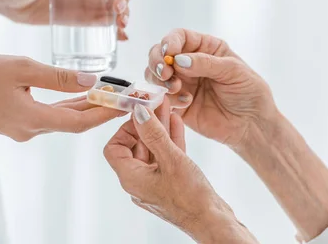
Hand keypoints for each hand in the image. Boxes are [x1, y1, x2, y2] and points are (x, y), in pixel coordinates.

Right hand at [0, 55, 123, 140]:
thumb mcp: (21, 68)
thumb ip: (56, 76)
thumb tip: (89, 79)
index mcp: (32, 119)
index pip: (78, 122)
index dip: (104, 114)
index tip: (125, 106)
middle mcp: (29, 130)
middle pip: (73, 122)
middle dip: (99, 110)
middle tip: (124, 99)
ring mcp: (21, 129)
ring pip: (61, 119)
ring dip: (83, 107)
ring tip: (107, 95)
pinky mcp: (15, 122)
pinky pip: (47, 115)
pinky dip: (65, 106)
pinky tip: (77, 96)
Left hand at [104, 100, 257, 243]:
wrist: (214, 223)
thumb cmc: (190, 197)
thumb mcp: (171, 159)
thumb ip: (153, 134)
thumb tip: (138, 111)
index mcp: (131, 178)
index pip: (114, 148)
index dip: (124, 130)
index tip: (139, 117)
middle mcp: (138, 181)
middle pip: (135, 146)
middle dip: (146, 124)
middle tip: (155, 104)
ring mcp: (154, 183)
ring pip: (153, 150)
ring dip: (160, 129)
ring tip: (167, 107)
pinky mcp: (170, 183)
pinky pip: (165, 157)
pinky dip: (170, 140)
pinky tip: (176, 122)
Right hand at [145, 28, 275, 149]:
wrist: (252, 125)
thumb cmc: (249, 92)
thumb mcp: (234, 71)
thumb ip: (206, 63)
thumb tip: (178, 60)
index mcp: (204, 48)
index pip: (178, 37)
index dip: (169, 42)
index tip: (168, 54)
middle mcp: (188, 63)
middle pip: (159, 53)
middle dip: (157, 62)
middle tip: (164, 74)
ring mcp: (181, 82)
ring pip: (154, 74)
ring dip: (160, 80)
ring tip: (176, 89)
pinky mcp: (176, 103)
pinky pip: (159, 97)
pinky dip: (166, 98)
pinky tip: (185, 103)